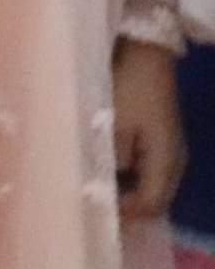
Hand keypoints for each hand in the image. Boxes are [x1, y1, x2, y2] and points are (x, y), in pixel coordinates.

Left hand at [113, 38, 183, 218]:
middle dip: (126, 207)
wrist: (145, 56)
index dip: (126, 213)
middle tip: (94, 205)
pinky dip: (128, 177)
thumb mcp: (114, 124)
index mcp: (166, 161)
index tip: (96, 208)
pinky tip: (105, 171)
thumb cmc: (128, 88)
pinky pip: (146, 171)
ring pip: (150, 186)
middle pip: (154, 200)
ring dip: (126, 192)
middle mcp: (174, 162)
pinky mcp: (159, 143)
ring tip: (95, 190)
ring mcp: (168, 152)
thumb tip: (108, 187)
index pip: (152, 204)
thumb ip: (114, 159)